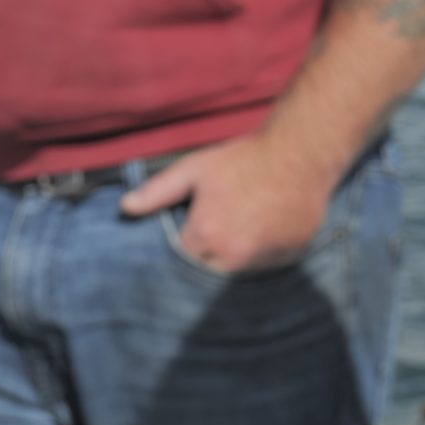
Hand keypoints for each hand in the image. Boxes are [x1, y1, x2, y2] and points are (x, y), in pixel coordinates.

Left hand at [119, 132, 336, 273]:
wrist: (299, 154)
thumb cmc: (243, 160)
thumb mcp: (195, 169)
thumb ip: (158, 192)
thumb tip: (125, 207)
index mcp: (206, 235)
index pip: (184, 258)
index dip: (188, 242)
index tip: (195, 228)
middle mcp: (234, 255)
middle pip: (211, 270)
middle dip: (210, 254)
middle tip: (221, 226)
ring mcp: (265, 260)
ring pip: (241, 271)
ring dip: (237, 256)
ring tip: (245, 225)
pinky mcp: (290, 257)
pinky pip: (268, 265)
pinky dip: (264, 254)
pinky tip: (266, 229)